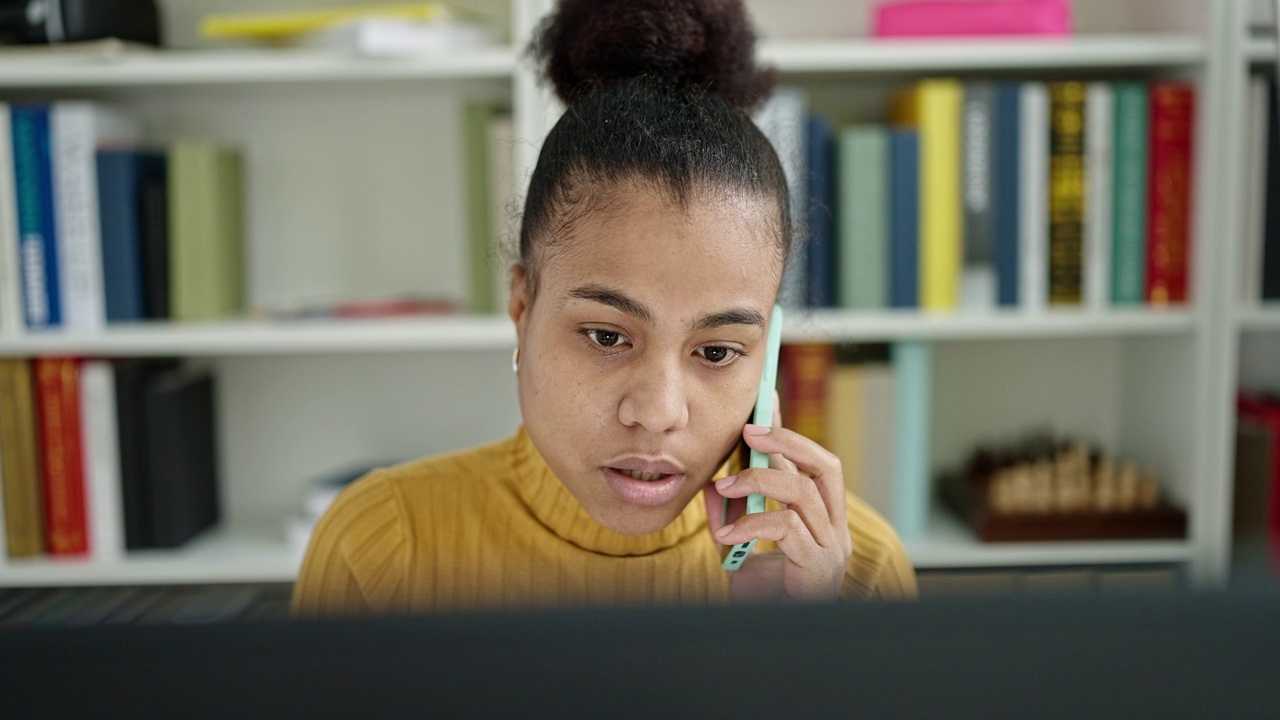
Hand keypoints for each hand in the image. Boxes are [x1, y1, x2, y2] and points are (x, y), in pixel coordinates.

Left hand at [703, 421, 852, 603]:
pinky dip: (752, 523)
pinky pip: (788, 528)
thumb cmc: (763, 596)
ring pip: (803, 493)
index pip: (814, 465)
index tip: (765, 403)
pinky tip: (726, 533)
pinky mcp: (818, 569)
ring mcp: (831, 550)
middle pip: (827, 467)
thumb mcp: (741, 546)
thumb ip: (732, 514)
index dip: (791, 433)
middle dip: (789, 441)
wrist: (773, 639)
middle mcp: (835, 531)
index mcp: (824, 521)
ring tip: (724, 487)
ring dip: (758, 482)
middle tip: (750, 432)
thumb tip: (714, 484)